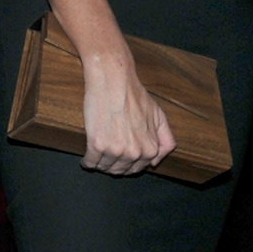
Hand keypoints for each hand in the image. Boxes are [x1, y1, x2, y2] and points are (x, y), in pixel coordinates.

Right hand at [81, 51, 173, 174]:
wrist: (114, 80)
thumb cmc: (135, 95)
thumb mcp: (159, 116)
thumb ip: (165, 140)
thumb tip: (155, 163)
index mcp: (150, 149)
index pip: (136, 169)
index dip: (127, 163)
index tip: (119, 157)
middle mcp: (134, 153)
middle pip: (119, 170)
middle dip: (113, 165)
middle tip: (107, 155)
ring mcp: (116, 151)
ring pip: (104, 168)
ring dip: (100, 164)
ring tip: (97, 155)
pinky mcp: (97, 145)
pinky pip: (90, 162)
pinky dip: (87, 162)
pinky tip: (87, 158)